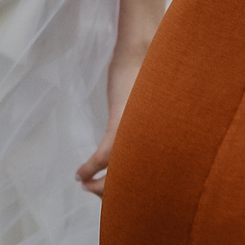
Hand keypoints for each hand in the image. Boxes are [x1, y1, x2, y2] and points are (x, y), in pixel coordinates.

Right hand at [76, 45, 144, 197]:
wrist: (143, 50)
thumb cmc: (150, 74)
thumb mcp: (151, 107)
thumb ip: (148, 126)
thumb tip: (142, 138)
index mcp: (164, 140)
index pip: (151, 175)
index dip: (134, 187)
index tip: (121, 194)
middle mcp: (154, 141)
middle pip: (135, 178)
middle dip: (114, 191)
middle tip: (97, 192)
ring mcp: (138, 135)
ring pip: (118, 173)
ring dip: (100, 185)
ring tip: (87, 187)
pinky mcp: (121, 125)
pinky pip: (104, 157)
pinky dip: (90, 168)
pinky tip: (81, 175)